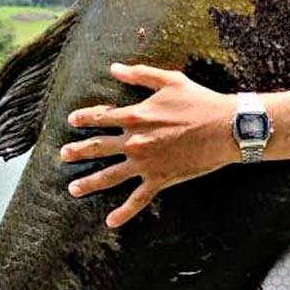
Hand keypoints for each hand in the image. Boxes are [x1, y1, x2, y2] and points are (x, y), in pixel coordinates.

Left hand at [62, 62, 235, 227]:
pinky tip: (111, 221)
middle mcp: (134, 141)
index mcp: (135, 116)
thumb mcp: (170, 80)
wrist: (225, 128)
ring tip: (73, 188)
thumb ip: (140, 74)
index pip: (101, 117)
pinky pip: (138, 199)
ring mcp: (145, 163)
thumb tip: (114, 68)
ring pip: (109, 176)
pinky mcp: (160, 179)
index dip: (84, 118)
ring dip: (89, 183)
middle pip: (97, 147)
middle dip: (78, 152)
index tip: (72, 120)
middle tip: (63, 155)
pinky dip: (124, 212)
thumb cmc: (200, 101)